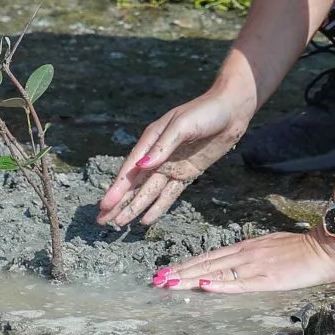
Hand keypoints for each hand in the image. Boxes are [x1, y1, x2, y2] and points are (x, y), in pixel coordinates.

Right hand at [100, 85, 252, 226]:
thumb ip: (163, 147)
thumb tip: (142, 167)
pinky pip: (170, 194)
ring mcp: (172, 166)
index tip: (105, 204)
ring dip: (135, 207)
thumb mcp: (182, 125)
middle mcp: (158, 156)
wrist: (231, 111)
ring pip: (149, 192)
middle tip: (103, 220)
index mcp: (151, 140)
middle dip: (120, 202)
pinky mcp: (188, 173)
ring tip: (120, 224)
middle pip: (135, 184)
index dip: (117, 188)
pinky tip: (146, 219)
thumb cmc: (204, 112)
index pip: (130, 169)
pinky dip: (158, 206)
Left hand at [154, 228, 334, 294]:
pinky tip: (203, 285)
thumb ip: (253, 255)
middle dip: (179, 272)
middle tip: (156, 280)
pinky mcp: (268, 279)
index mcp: (246, 248)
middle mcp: (245, 254)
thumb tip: (235, 263)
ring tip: (168, 284)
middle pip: (205, 264)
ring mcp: (255, 266)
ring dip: (189, 278)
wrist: (326, 247)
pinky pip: (239, 283)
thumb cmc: (303, 249)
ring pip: (216, 272)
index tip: (166, 271)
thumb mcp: (272, 247)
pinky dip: (219, 284)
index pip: (209, 257)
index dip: (186, 265)